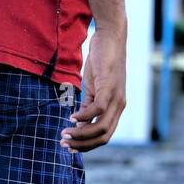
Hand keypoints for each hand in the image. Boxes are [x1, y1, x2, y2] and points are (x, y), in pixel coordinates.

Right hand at [61, 24, 126, 152]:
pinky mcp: (110, 86)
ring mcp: (116, 97)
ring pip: (101, 126)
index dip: (87, 145)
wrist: (110, 37)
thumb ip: (87, 106)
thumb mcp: (92, 88)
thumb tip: (78, 126)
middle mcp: (119, 106)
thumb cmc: (100, 62)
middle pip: (104, 136)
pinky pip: (98, 109)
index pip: (104, 136)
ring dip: (81, 134)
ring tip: (65, 134)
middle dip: (83, 144)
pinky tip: (71, 118)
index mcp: (116, 108)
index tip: (70, 147)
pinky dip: (84, 117)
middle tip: (64, 144)